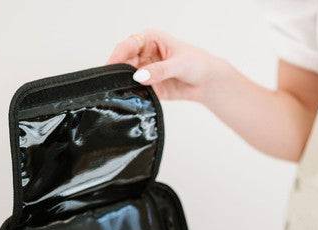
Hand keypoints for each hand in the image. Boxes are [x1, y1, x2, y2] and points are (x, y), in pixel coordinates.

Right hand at [108, 30, 223, 101]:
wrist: (207, 82)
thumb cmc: (197, 64)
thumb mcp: (178, 64)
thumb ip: (159, 71)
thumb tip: (140, 76)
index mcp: (149, 40)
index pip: (128, 45)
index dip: (118, 55)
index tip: (111, 66)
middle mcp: (144, 54)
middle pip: (124, 62)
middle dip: (119, 73)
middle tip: (114, 84)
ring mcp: (145, 71)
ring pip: (127, 78)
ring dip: (124, 85)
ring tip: (122, 93)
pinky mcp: (149, 87)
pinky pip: (136, 91)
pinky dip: (133, 96)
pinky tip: (131, 100)